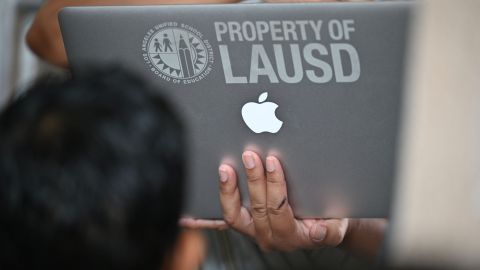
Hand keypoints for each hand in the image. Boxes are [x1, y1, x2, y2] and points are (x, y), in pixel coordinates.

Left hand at [181, 151, 350, 250]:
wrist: (324, 229)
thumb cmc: (330, 221)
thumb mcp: (338, 225)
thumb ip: (331, 228)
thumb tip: (321, 230)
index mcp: (292, 236)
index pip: (279, 211)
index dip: (275, 187)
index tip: (273, 163)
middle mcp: (269, 236)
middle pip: (256, 208)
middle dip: (253, 180)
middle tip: (249, 155)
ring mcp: (253, 231)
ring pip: (234, 215)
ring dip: (228, 192)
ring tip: (225, 170)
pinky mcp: (244, 225)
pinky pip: (221, 225)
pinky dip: (204, 220)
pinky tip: (188, 216)